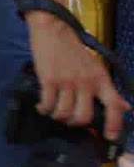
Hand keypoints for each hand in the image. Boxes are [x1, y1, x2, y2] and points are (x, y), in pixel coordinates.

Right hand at [26, 2, 128, 140]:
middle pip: (84, 116)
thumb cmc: (73, 49)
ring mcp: (67, 82)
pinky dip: (44, 109)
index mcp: (101, 79)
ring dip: (57, 116)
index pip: (113, 106)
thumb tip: (125, 107)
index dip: (114, 125)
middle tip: (69, 119)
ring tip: (53, 111)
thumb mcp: (96, 68)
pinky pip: (48, 104)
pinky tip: (42, 106)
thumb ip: (109, 89)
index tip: (109, 136)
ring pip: (64, 113)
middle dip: (75, 123)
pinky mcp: (49, 80)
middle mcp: (86, 82)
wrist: (53, 29)